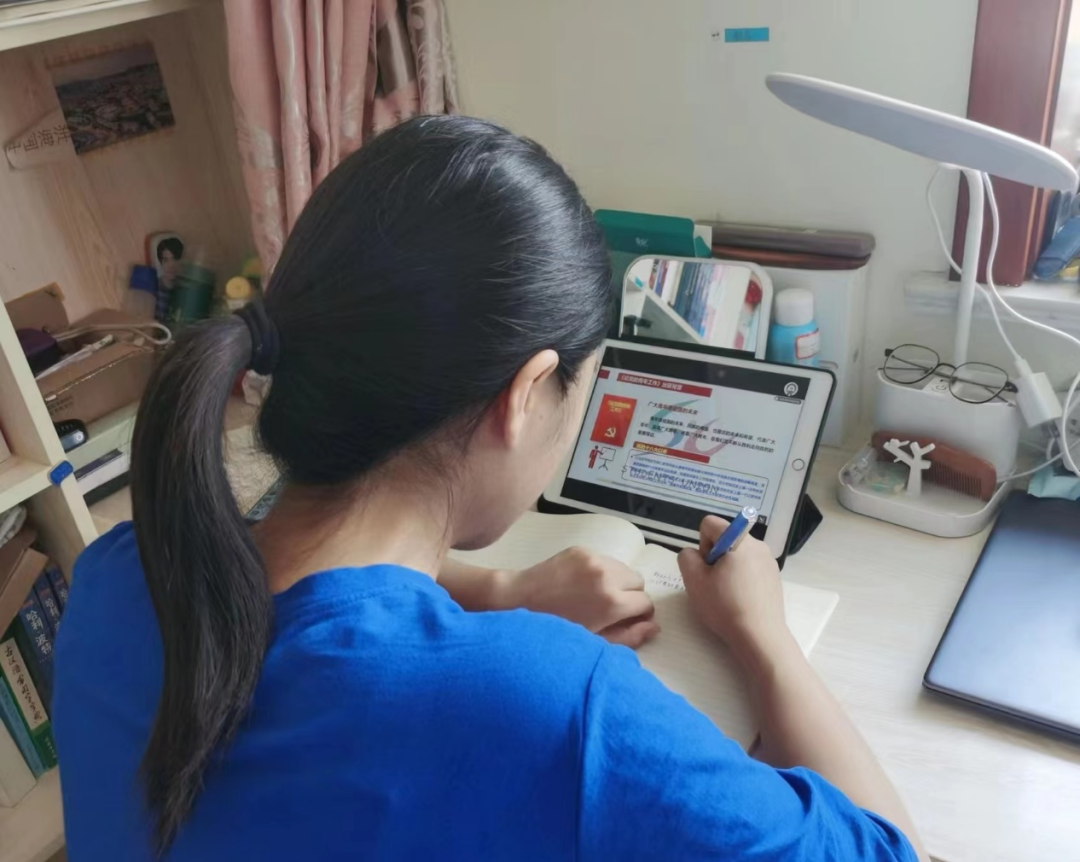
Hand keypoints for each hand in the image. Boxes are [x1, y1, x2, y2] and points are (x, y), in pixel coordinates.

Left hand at [504, 548, 658, 647]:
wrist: (520, 601)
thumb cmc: (557, 629)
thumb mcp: (595, 642)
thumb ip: (630, 636)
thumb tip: (655, 626)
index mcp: (613, 602)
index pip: (646, 602)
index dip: (639, 614)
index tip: (626, 619)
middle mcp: (608, 575)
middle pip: (639, 582)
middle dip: (630, 595)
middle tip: (610, 608)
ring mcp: (594, 559)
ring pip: (623, 568)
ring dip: (617, 581)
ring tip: (594, 595)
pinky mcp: (582, 549)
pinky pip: (605, 560)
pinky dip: (600, 571)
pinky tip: (581, 583)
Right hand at [677, 516, 791, 659]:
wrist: (759, 636)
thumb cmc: (724, 605)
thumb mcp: (694, 580)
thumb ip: (686, 557)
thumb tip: (695, 554)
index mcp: (738, 540)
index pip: (710, 524)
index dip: (701, 544)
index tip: (706, 568)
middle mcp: (757, 545)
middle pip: (726, 539)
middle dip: (715, 557)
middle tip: (714, 584)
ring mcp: (769, 561)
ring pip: (738, 554)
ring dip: (728, 568)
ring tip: (727, 595)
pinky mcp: (775, 577)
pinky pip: (751, 568)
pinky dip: (742, 579)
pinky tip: (741, 600)